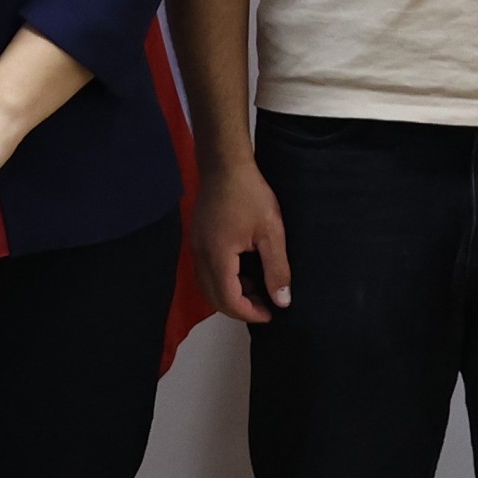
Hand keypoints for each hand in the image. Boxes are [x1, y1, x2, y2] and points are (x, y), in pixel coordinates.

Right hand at [190, 151, 291, 321]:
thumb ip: (277, 269)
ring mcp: (195, 246)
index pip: (228, 300)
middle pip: (214, 298)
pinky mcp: (197, 239)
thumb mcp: (271, 232)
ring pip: (208, 286)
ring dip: (230, 294)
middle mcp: (200, 255)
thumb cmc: (248, 193)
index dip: (250, 313)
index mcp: (218, 256)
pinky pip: (206, 271)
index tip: (271, 313)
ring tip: (257, 289)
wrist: (224, 164)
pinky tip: (243, 272)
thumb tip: (282, 301)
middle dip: (239, 308)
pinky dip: (223, 280)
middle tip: (264, 306)